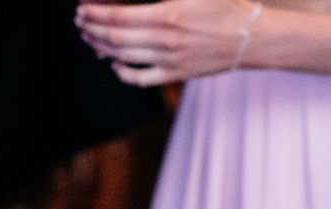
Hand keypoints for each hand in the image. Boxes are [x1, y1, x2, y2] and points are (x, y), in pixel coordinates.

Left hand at [77, 0, 260, 86]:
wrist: (250, 37)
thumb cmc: (224, 5)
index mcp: (168, 14)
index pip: (118, 16)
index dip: (95, 13)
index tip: (82, 8)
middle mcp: (166, 39)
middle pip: (116, 37)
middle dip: (92, 29)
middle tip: (80, 22)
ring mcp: (170, 60)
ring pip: (124, 57)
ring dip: (101, 48)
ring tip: (90, 38)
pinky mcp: (176, 74)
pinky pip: (142, 79)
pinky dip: (123, 73)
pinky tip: (115, 63)